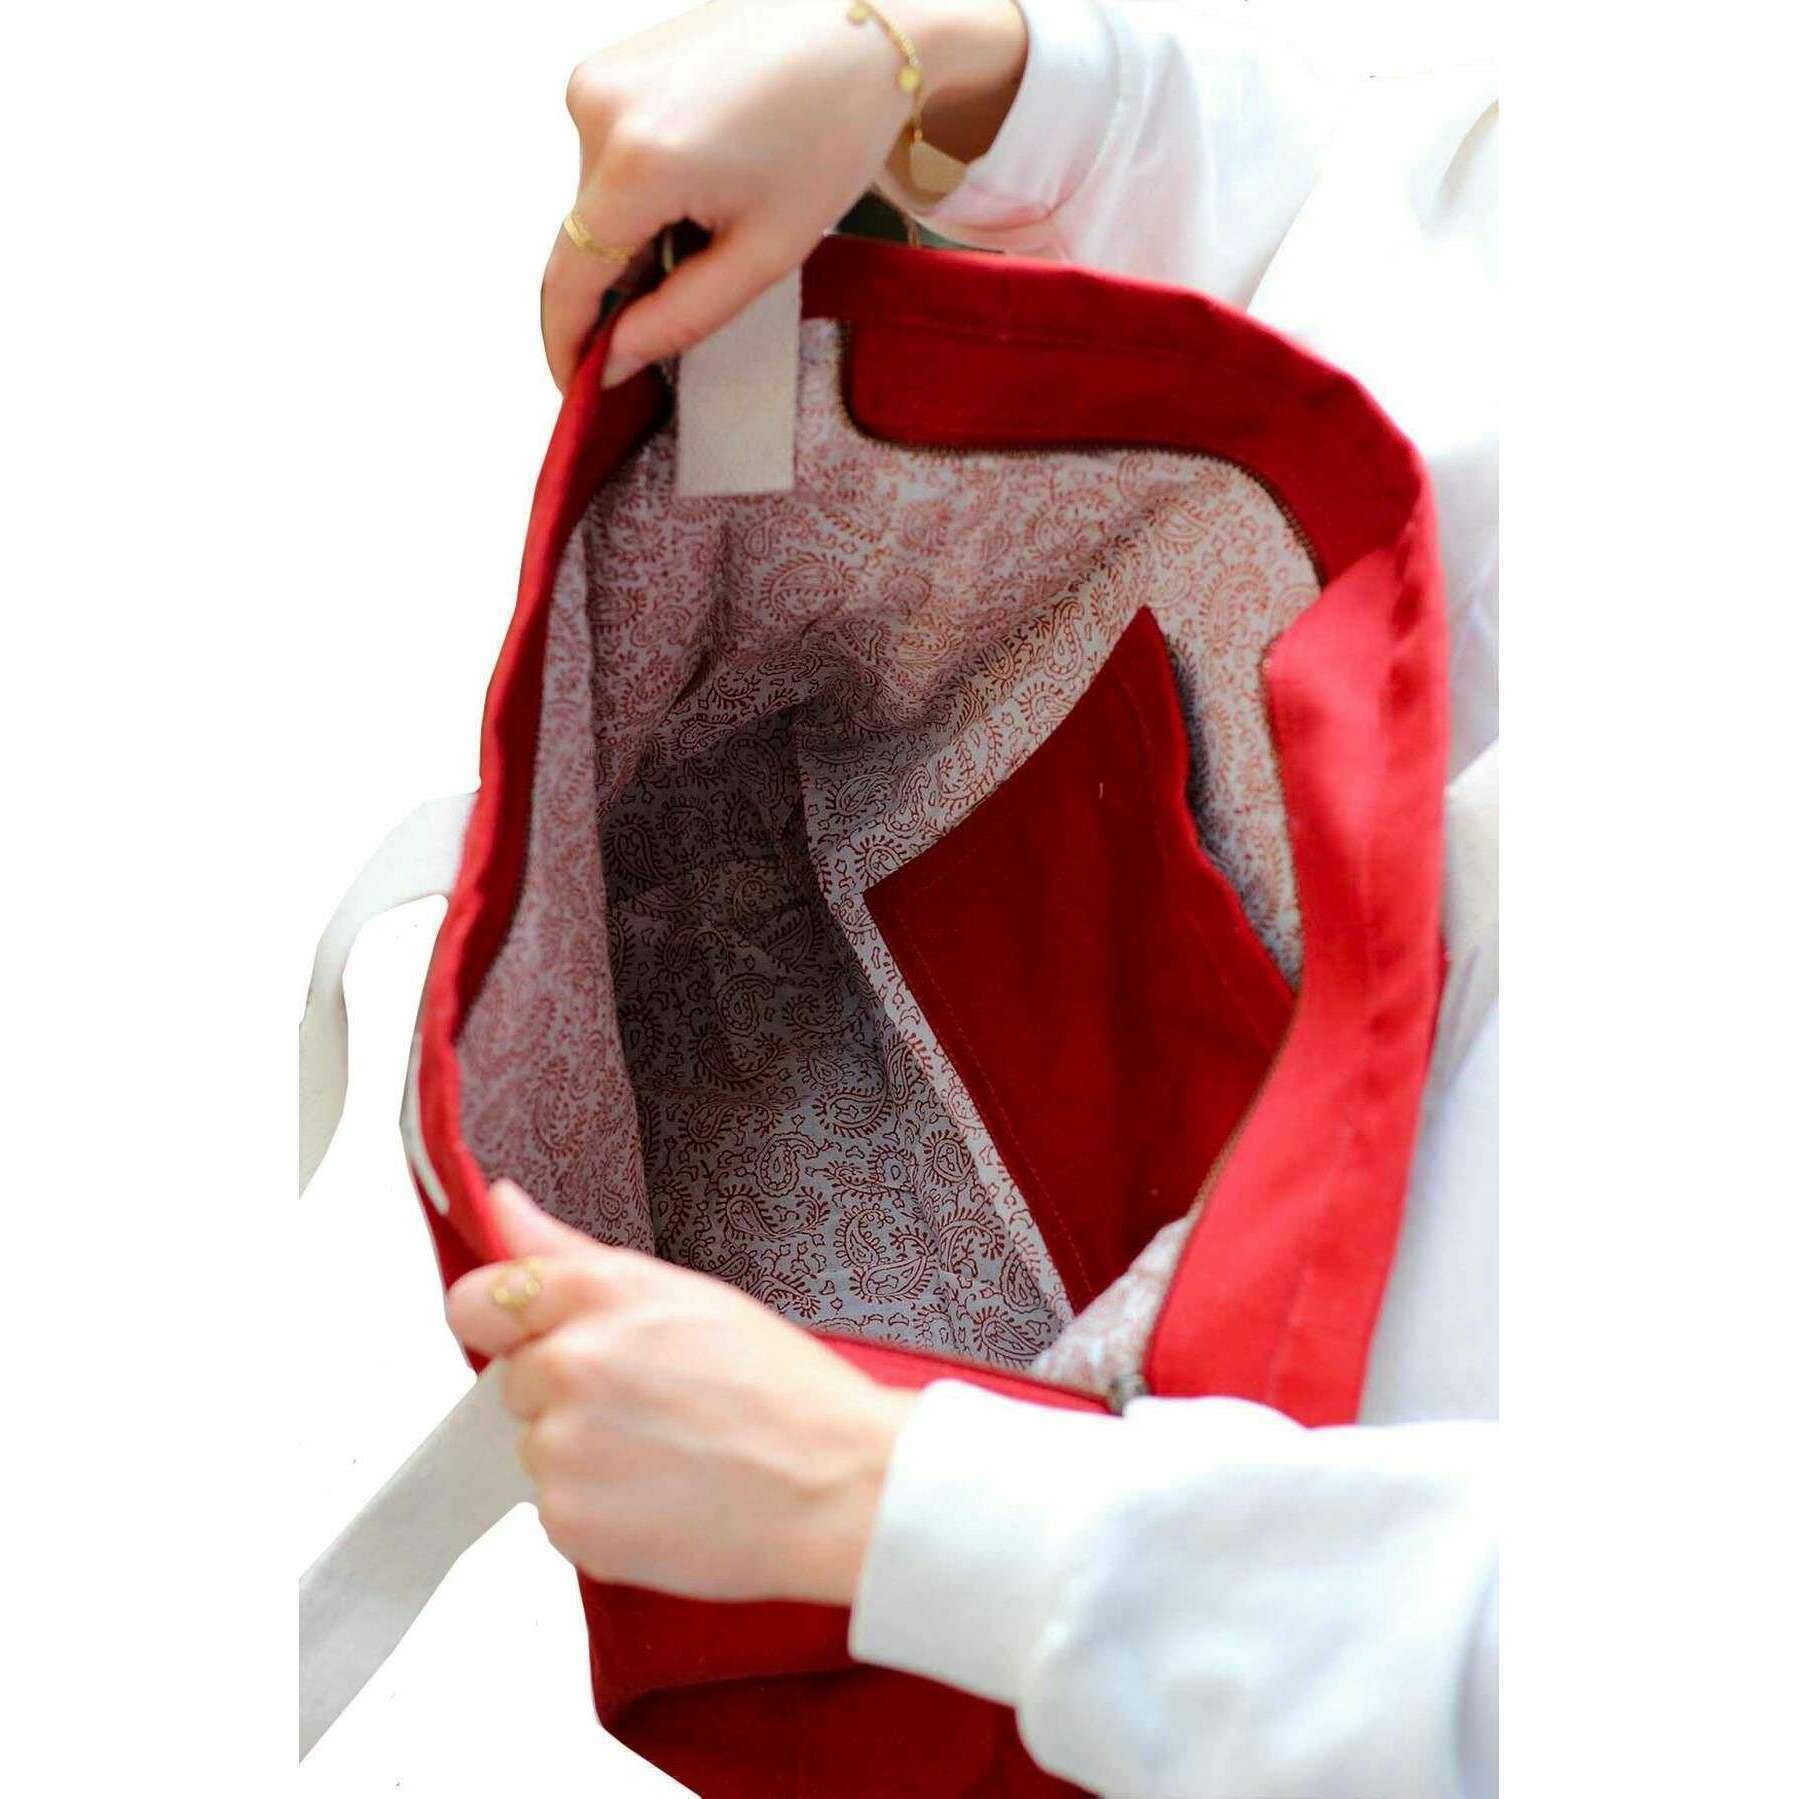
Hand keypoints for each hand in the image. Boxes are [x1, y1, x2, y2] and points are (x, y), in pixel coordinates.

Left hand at [447, 1179, 917, 1605]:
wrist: (837, 1487)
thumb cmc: (782, 1389)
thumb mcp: (684, 1294)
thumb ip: (573, 1252)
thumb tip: (502, 1204)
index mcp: (599, 1292)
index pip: (478, 1299)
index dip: (504, 1320)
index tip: (535, 1337)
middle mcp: (569, 1363)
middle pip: (515, 1378)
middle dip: (566, 1389)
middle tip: (650, 1403)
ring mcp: (562, 1446)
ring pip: (537, 1446)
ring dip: (583, 1451)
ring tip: (667, 1452)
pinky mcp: (566, 1520)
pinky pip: (556, 1507)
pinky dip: (598, 1507)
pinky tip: (663, 1494)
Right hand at [542, 0, 1027, 389]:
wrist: (861, 30)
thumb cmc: (830, 129)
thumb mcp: (766, 251)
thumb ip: (683, 317)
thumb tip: (616, 358)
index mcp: (637, 161)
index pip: (568, 280)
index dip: (567, 344)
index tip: (578, 388)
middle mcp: (598, 109)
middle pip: (584, 242)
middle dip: (622, 288)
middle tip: (692, 297)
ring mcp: (598, 79)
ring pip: (596, 201)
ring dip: (639, 236)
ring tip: (720, 216)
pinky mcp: (609, 66)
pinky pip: (608, 158)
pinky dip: (643, 192)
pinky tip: (706, 179)